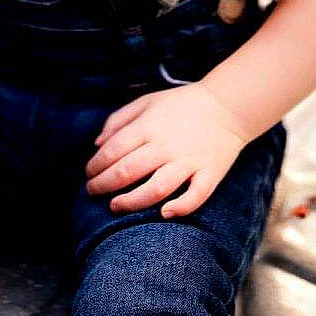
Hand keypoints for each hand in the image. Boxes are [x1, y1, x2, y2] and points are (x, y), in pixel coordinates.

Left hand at [84, 82, 253, 219]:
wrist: (227, 106)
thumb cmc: (182, 105)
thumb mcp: (147, 102)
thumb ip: (119, 120)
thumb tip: (97, 145)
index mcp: (149, 125)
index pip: (113, 150)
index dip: (95, 166)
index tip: (88, 175)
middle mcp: (166, 144)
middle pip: (128, 171)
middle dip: (104, 186)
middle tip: (93, 193)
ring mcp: (189, 160)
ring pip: (156, 188)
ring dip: (132, 201)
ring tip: (115, 206)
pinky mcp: (209, 173)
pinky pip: (195, 196)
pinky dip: (180, 207)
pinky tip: (164, 214)